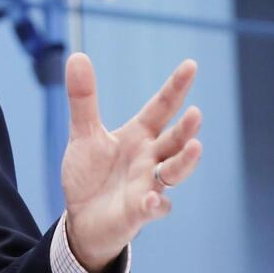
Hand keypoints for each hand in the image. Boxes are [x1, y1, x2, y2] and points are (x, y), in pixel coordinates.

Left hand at [60, 53, 202, 272]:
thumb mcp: (83, 133)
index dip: (175, 88)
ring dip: (184, 162)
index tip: (191, 65)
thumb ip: (83, 98)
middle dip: (186, 129)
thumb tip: (77, 54)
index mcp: (138, 136)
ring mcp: (147, 185)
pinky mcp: (138, 212)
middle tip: (196, 112)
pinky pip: (152, 208)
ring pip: (173, 173)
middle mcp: (149, 159)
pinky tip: (151, 199)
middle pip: (173, 141)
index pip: (161, 108)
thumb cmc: (91, 174)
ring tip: (195, 147)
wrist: (82, 218)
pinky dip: (154, 203)